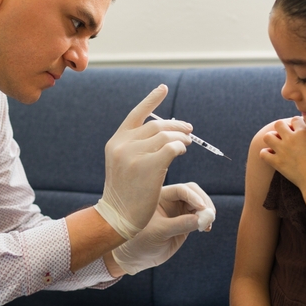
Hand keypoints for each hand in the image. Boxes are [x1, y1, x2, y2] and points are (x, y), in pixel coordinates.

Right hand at [96, 85, 192, 238]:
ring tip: (188, 142)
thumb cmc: (125, 193)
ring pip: (166, 135)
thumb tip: (164, 133)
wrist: (117, 217)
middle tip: (189, 130)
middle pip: (157, 125)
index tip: (163, 88)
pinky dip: (180, 146)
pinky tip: (182, 151)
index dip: (151, 100)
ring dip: (181, 137)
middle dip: (176, 125)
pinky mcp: (148, 166)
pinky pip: (171, 148)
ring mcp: (134, 155)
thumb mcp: (123, 164)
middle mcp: (123, 144)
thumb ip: (137, 147)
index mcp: (116, 142)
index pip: (136, 114)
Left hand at [111, 183, 215, 274]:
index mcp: (159, 196)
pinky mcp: (184, 222)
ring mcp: (178, 211)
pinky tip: (206, 228)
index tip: (202, 207)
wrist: (135, 256)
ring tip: (208, 224)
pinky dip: (205, 221)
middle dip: (203, 202)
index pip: (181, 190)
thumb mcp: (158, 232)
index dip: (193, 197)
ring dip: (207, 212)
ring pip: (198, 205)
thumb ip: (179, 225)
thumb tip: (201, 219)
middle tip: (210, 215)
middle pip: (193, 193)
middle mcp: (170, 200)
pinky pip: (199, 217)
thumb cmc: (140, 240)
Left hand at [257, 117, 305, 195]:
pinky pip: (263, 153)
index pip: (294, 120)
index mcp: (304, 132)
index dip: (295, 125)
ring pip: (267, 136)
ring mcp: (283, 150)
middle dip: (281, 129)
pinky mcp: (277, 162)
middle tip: (285, 137)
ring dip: (271, 140)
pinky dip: (266, 154)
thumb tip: (305, 132)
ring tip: (277, 146)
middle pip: (278, 124)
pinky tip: (273, 157)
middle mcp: (292, 139)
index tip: (296, 131)